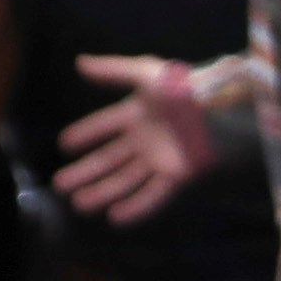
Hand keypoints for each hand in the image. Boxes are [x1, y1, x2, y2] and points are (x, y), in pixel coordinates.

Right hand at [54, 52, 218, 224]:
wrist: (219, 108)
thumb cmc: (184, 87)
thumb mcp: (146, 73)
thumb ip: (112, 70)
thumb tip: (79, 63)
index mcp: (136, 114)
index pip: (103, 126)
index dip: (84, 134)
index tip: (64, 144)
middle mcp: (144, 140)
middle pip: (109, 159)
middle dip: (85, 172)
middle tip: (60, 185)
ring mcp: (159, 159)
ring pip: (125, 180)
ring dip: (103, 192)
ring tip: (79, 204)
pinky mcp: (176, 175)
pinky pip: (152, 195)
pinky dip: (136, 207)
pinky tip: (115, 217)